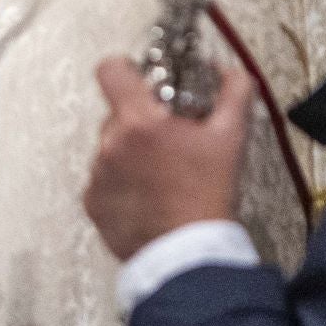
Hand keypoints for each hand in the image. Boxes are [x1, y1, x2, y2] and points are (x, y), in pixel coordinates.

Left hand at [83, 57, 252, 261]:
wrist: (190, 254)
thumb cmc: (209, 194)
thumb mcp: (230, 138)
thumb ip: (233, 94)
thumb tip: (229, 71)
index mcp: (139, 121)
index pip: (110, 71)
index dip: (125, 71)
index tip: (141, 84)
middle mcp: (110, 144)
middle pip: (115, 115)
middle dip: (138, 122)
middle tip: (167, 141)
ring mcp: (97, 175)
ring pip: (109, 149)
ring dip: (128, 155)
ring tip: (160, 177)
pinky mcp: (92, 203)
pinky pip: (103, 181)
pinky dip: (120, 185)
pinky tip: (147, 199)